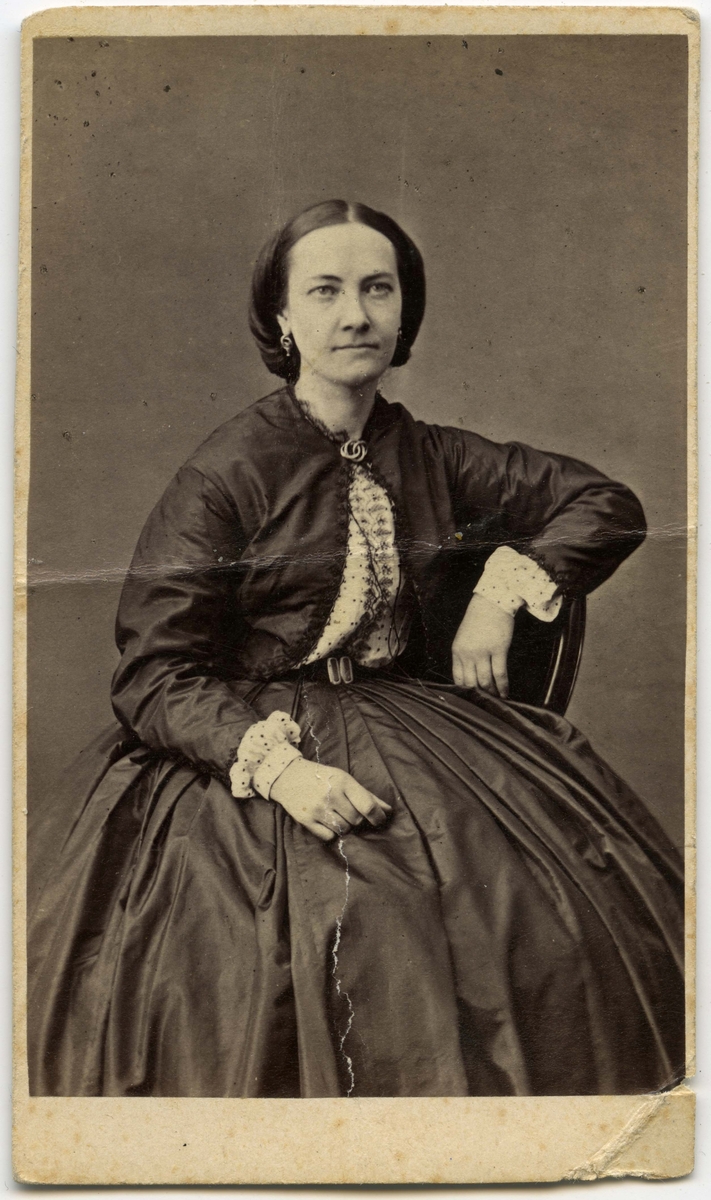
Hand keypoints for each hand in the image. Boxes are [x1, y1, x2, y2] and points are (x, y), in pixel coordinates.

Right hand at [270, 757, 391, 842]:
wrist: (287, 776)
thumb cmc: (322, 778)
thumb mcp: (344, 779)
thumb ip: (366, 795)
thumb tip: (388, 811)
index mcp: (343, 782)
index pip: (368, 806)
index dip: (378, 817)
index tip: (380, 820)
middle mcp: (331, 795)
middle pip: (356, 820)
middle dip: (357, 820)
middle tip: (350, 813)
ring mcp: (317, 809)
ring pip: (343, 830)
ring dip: (344, 826)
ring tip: (337, 815)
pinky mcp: (306, 821)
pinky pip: (328, 836)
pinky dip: (331, 833)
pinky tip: (326, 821)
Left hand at [451, 593, 514, 696]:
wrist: (491, 602)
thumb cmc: (478, 619)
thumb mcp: (463, 638)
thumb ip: (464, 655)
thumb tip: (471, 676)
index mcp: (457, 651)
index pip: (458, 679)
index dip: (465, 692)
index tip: (472, 700)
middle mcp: (467, 654)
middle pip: (471, 683)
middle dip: (479, 696)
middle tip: (486, 704)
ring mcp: (482, 652)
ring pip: (485, 681)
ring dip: (491, 693)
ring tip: (496, 700)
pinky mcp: (498, 650)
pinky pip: (500, 674)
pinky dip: (503, 687)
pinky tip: (505, 694)